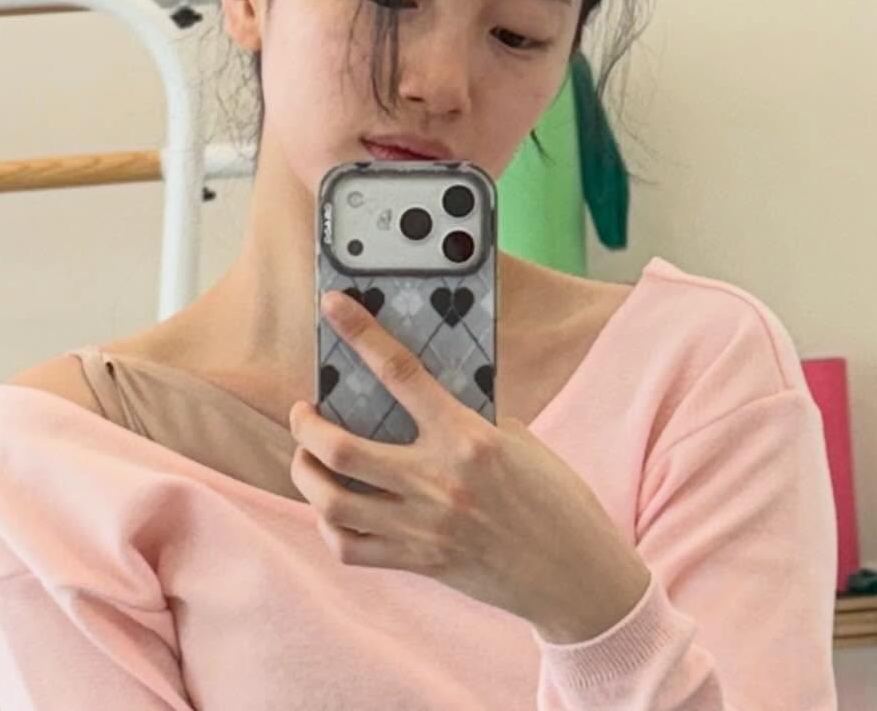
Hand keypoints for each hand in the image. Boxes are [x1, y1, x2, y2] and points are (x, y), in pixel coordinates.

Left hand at [289, 290, 651, 644]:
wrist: (572, 571)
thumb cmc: (552, 495)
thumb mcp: (515, 439)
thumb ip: (463, 417)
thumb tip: (414, 396)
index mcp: (468, 437)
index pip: (400, 373)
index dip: (361, 334)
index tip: (333, 306)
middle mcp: (438, 482)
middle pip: (342, 450)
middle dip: (307, 426)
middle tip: (304, 410)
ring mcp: (424, 528)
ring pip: (333, 504)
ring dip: (307, 475)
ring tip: (308, 456)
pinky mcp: (419, 563)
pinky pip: (351, 548)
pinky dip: (330, 525)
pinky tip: (333, 507)